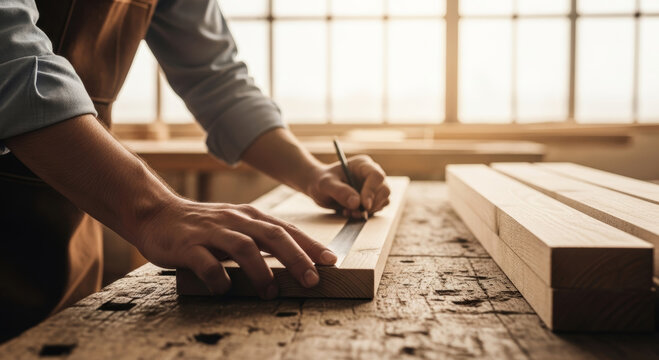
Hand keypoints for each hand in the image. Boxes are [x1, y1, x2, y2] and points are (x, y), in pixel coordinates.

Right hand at [134, 198, 337, 298]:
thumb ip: (260, 239)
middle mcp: (234, 220)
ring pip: (243, 247)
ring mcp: (211, 231)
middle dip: (296, 258)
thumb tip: (296, 261)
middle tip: (312, 280)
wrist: (156, 214)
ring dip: (260, 271)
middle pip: (272, 236)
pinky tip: (224, 289)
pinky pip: (206, 263)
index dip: (309, 245)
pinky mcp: (187, 245)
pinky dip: (218, 277)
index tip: (331, 261)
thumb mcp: (236, 226)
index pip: (286, 229)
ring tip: (271, 292)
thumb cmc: (203, 226)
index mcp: (249, 216)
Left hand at [306, 155, 390, 217]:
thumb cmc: (321, 181)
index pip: (376, 176)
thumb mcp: (325, 184)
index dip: (372, 191)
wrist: (318, 188)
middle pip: (384, 189)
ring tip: (348, 211)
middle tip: (355, 212)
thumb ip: (340, 191)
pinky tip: (350, 212)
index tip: (364, 205)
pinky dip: (365, 214)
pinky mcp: (371, 200)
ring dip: (368, 211)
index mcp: (362, 165)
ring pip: (383, 201)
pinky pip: (376, 209)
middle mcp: (371, 175)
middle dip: (372, 204)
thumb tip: (356, 203)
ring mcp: (373, 188)